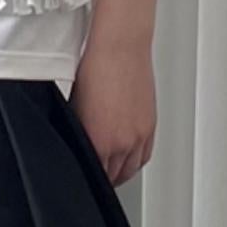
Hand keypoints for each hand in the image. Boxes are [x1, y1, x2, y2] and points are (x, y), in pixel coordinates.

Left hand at [69, 31, 155, 186]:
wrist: (120, 48)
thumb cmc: (96, 69)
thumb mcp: (76, 108)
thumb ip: (79, 134)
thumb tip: (77, 147)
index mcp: (100, 140)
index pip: (94, 175)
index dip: (86, 178)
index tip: (81, 177)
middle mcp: (123, 142)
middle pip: (113, 177)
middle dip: (103, 178)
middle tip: (93, 176)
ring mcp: (139, 135)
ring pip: (131, 169)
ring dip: (120, 172)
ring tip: (110, 171)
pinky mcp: (150, 126)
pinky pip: (144, 156)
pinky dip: (135, 161)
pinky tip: (127, 158)